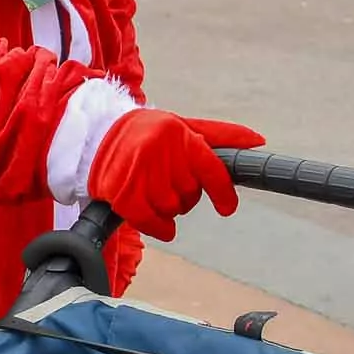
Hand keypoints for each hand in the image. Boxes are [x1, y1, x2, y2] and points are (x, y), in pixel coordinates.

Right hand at [85, 110, 264, 242]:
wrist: (96, 135)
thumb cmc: (147, 132)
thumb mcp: (182, 126)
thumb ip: (220, 135)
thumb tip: (258, 141)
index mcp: (178, 134)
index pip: (212, 169)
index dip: (223, 193)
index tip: (226, 207)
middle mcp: (160, 151)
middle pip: (191, 194)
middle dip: (185, 194)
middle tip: (168, 181)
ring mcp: (139, 173)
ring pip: (172, 209)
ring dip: (167, 208)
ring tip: (152, 190)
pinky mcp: (122, 193)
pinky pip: (151, 222)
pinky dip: (158, 227)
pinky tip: (157, 223)